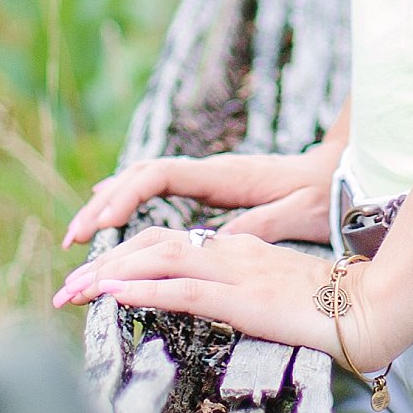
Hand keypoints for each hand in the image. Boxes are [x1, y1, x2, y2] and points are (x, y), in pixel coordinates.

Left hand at [50, 224, 412, 370]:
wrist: (373, 308)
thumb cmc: (333, 309)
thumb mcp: (279, 296)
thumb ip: (245, 294)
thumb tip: (215, 306)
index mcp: (238, 252)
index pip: (169, 245)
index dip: (126, 258)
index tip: (93, 279)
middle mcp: (231, 253)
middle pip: (152, 247)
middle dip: (103, 265)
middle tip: (66, 289)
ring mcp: (236, 273)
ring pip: (158, 262)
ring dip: (110, 276)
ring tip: (74, 291)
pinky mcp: (244, 297)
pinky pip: (183, 290)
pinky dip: (143, 290)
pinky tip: (114, 296)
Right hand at [60, 142, 334, 247]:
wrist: (341, 174)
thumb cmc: (323, 194)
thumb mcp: (297, 212)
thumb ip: (258, 224)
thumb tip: (213, 242)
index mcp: (223, 175)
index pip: (159, 174)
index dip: (125, 196)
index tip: (102, 222)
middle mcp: (208, 170)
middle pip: (139, 176)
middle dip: (102, 206)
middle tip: (71, 240)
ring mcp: (206, 176)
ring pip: (144, 181)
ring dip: (109, 204)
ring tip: (78, 234)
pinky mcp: (209, 187)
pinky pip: (158, 189)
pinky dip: (128, 200)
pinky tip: (110, 219)